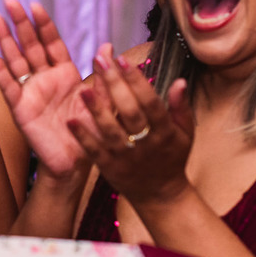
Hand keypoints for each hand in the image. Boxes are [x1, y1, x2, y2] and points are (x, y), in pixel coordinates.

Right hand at [0, 0, 93, 176]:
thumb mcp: (102, 100)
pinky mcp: (21, 108)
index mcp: (67, 73)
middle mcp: (46, 78)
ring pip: (16, 60)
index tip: (35, 5)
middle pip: (31, 46)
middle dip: (20, 23)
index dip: (44, 24)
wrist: (76, 161)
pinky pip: (9, 86)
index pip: (52, 43)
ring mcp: (31, 92)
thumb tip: (108, 45)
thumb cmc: (91, 131)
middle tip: (9, 1)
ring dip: (5, 40)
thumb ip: (103, 75)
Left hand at [71, 44, 192, 203]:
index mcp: (166, 132)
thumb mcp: (185, 133)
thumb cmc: (172, 158)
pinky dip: (83, 137)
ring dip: (96, 110)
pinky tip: (70, 121)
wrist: (161, 195)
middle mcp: (146, 144)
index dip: (138, 82)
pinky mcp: (110, 168)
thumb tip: (179, 81)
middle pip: (129, 112)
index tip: (124, 60)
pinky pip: (95, 151)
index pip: (151, 103)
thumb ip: (181, 107)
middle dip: (115, 85)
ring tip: (84, 88)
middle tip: (101, 60)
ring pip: (110, 131)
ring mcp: (126, 157)